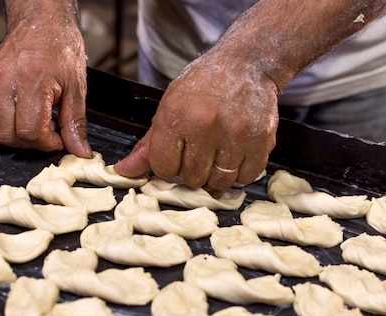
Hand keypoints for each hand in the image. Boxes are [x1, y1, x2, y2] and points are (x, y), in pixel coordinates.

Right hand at [0, 11, 91, 157]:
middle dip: (31, 142)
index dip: (46, 143)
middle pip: (9, 135)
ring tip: (32, 124)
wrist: (42, 21)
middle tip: (48, 131)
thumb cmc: (61, 48)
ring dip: (13, 137)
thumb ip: (75, 122)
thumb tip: (79, 151)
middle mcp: (5, 81)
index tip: (58, 139)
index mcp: (31, 81)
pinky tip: (17, 117)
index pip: (29, 131)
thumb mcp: (76, 87)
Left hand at [115, 48, 277, 188]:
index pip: (164, 168)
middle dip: (192, 169)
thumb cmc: (203, 86)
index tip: (176, 153)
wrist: (247, 63)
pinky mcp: (262, 140)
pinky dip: (240, 172)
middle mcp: (206, 124)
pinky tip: (236, 153)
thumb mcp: (168, 107)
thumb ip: (148, 144)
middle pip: (192, 178)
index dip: (168, 165)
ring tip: (218, 151)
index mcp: (176, 115)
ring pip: (219, 182)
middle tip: (200, 149)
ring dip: (217, 173)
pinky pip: (246, 177)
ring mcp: (236, 133)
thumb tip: (123, 172)